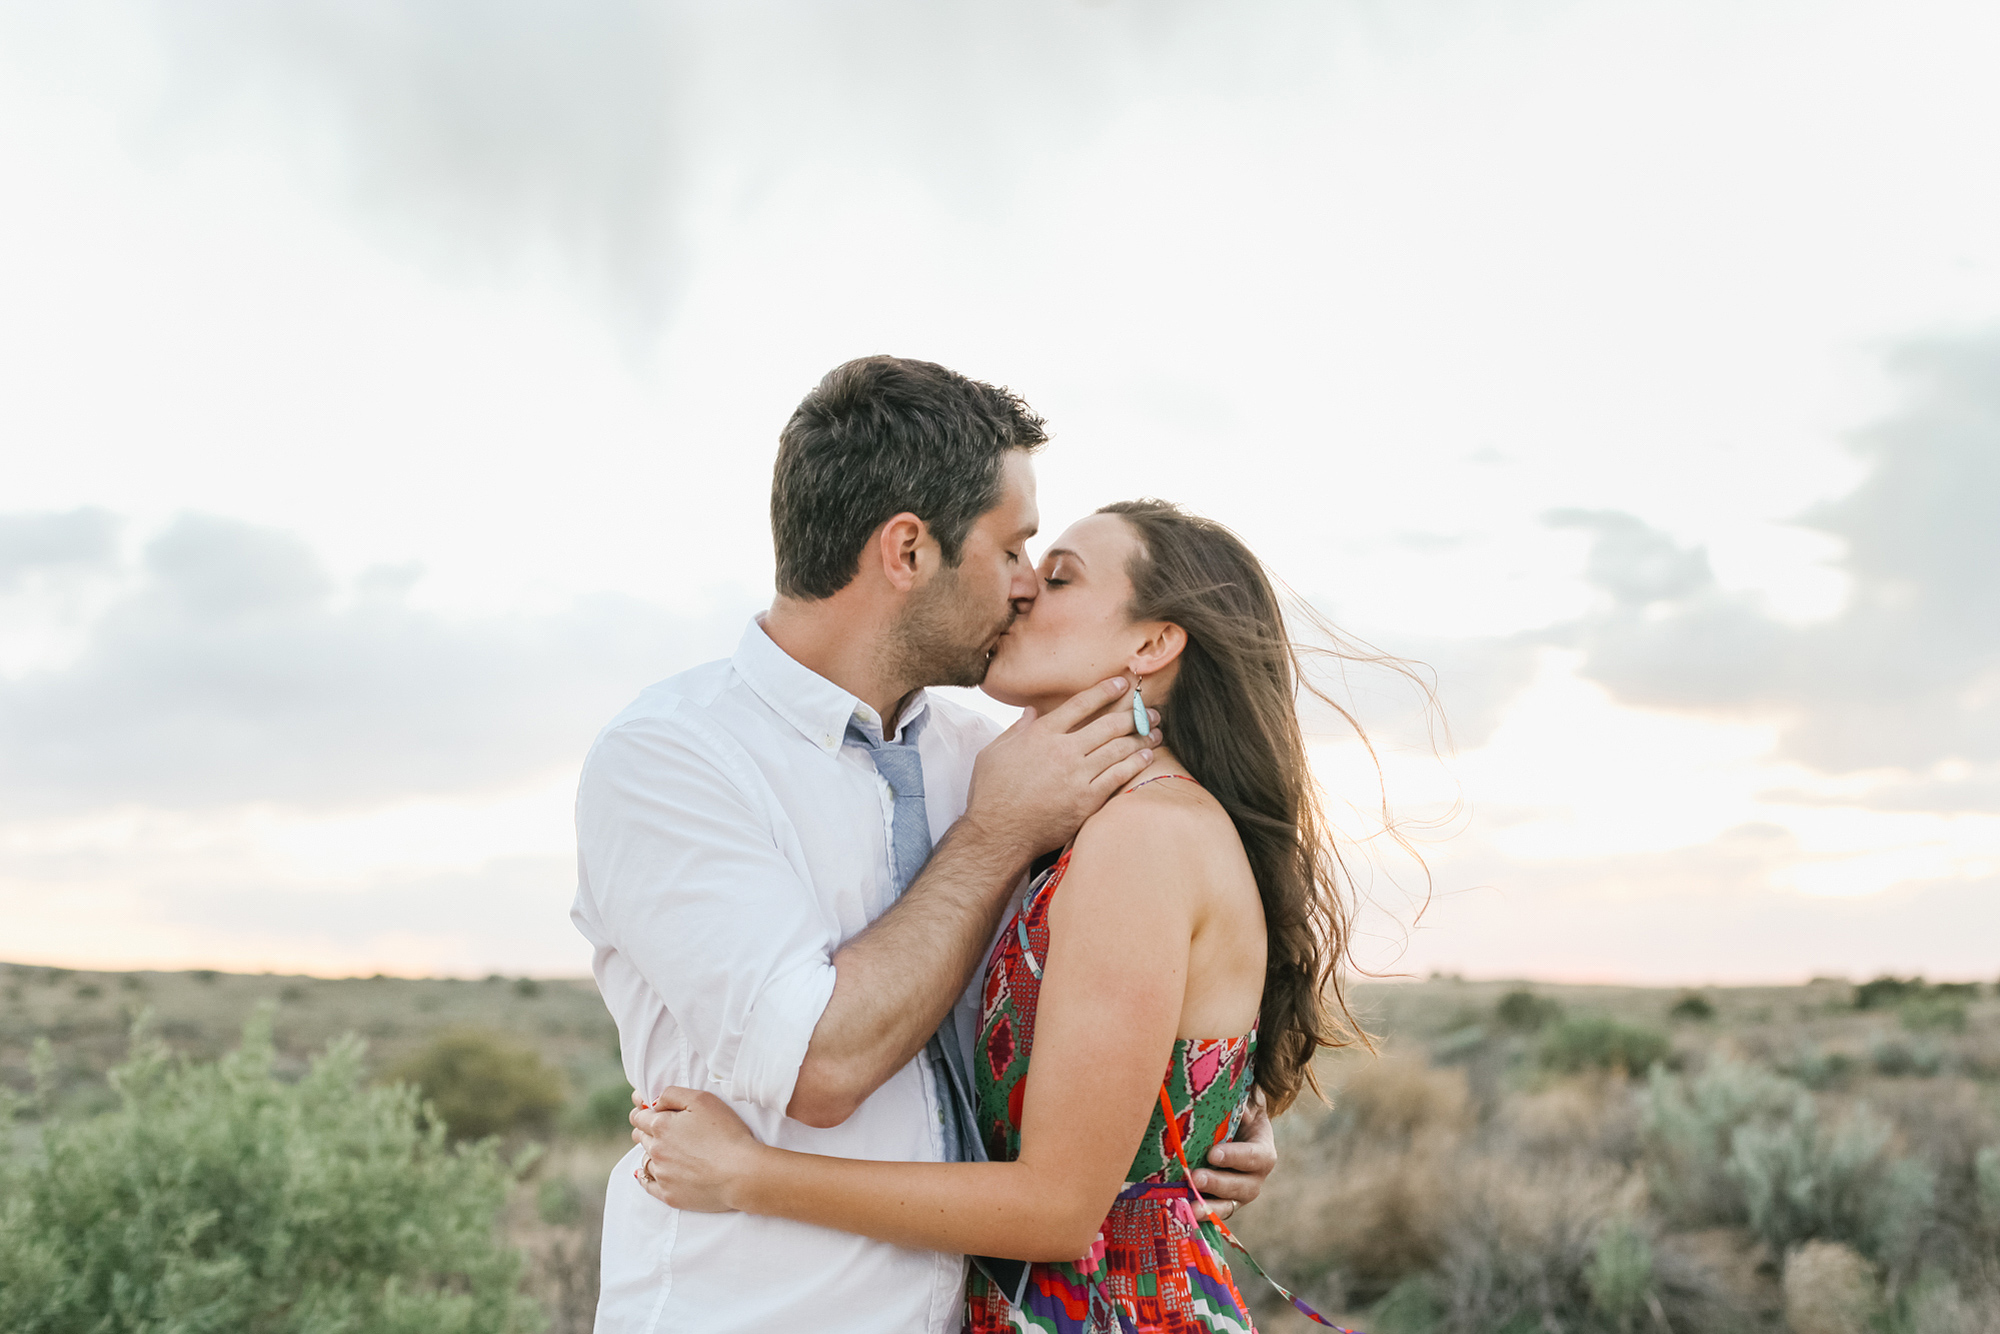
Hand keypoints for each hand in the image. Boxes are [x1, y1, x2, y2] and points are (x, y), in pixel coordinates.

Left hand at [628, 1087, 763, 1212]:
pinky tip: (645, 1174)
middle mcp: (656, 1151)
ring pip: (644, 1159)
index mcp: (661, 1126)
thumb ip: (672, 1094)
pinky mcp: (669, 1195)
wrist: (741, 1174)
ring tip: (661, 1149)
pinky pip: (648, 1185)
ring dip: (649, 1152)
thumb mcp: (702, 1100)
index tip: (645, 1107)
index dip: (642, 1110)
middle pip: (641, 1137)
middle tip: (655, 1127)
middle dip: (645, 1129)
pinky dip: (645, 1177)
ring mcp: (662, 1175)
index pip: (640, 1116)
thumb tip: (654, 1102)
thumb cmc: (727, 1133)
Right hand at [963, 678, 1157, 862]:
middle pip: (1107, 725)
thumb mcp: (994, 752)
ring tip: (1155, 731)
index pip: (1080, 704)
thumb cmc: (991, 793)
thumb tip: (1031, 712)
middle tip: (1149, 711)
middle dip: (1133, 714)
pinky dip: (1135, 764)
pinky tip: (1146, 757)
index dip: (1104, 691)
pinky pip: (1118, 777)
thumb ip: (1016, 729)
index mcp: (1041, 734)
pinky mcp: (1086, 800)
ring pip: (1118, 749)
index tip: (1121, 684)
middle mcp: (1063, 751)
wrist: (998, 833)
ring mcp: (1077, 776)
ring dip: (1140, 738)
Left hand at [1191, 1093, 1274, 1222]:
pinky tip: (1182, 1213)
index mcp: (1262, 1151)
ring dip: (1209, 1207)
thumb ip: (1239, 1103)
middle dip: (1218, 1184)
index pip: (1256, 1157)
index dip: (1235, 1157)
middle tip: (1195, 1178)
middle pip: (1243, 1187)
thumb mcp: (1242, 1104)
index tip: (1212, 1154)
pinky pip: (1213, 1213)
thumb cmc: (1235, 1115)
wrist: (1232, 1132)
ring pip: (1229, 1206)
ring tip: (1188, 1206)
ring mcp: (1238, 1194)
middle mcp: (1254, 1177)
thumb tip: (1225, 1100)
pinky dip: (1199, 1215)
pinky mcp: (1221, 1203)